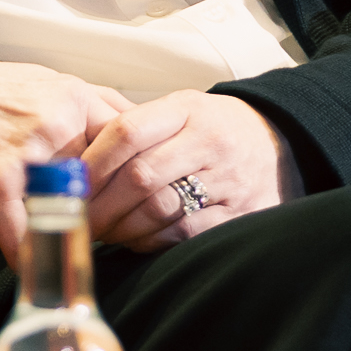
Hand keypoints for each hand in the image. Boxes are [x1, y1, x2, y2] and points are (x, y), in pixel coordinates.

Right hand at [0, 49, 132, 258]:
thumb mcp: (43, 81)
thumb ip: (87, 105)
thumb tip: (127, 132)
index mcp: (74, 98)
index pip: (130, 146)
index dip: (132, 178)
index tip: (128, 199)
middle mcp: (58, 125)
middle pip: (107, 185)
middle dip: (107, 214)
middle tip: (103, 234)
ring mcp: (28, 158)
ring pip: (71, 215)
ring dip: (70, 239)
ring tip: (67, 251)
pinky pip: (25, 237)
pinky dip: (28, 258)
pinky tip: (28, 265)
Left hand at [81, 90, 303, 251]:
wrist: (281, 143)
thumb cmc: (213, 129)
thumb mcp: (181, 110)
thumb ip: (136, 128)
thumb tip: (76, 161)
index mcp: (187, 110)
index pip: (128, 131)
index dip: (93, 161)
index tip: (69, 183)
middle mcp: (209, 142)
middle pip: (140, 175)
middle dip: (101, 203)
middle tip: (77, 218)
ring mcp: (228, 179)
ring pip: (160, 208)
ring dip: (123, 226)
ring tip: (104, 230)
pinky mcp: (240, 213)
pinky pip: (184, 233)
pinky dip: (151, 240)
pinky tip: (136, 239)